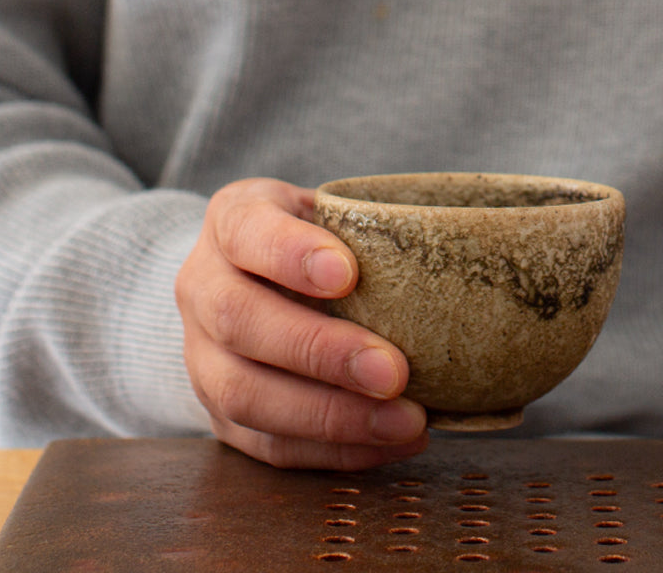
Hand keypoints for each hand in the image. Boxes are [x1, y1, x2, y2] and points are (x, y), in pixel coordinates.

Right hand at [177, 178, 429, 469]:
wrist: (249, 280)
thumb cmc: (314, 241)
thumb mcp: (330, 212)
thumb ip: (370, 229)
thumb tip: (461, 260)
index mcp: (231, 221)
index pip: (247, 230)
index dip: (290, 254)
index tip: (347, 274)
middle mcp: (202, 287)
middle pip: (240, 321)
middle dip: (320, 352)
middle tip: (393, 371)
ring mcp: (201, 357)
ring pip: (245, 394)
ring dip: (331, 416)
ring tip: (405, 421)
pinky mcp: (220, 415)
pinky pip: (267, 445)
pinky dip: (333, 450)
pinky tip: (389, 443)